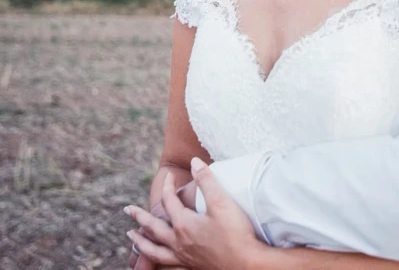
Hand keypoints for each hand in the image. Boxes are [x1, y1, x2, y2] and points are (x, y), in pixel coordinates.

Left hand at [126, 158, 259, 269]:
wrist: (246, 263)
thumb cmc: (235, 233)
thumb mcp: (221, 202)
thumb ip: (207, 181)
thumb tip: (194, 162)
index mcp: (184, 225)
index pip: (169, 201)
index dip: (169, 186)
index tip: (170, 175)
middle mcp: (179, 242)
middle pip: (153, 228)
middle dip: (140, 217)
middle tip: (128, 210)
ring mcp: (183, 257)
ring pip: (154, 250)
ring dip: (141, 242)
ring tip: (132, 237)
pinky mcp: (191, 266)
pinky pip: (166, 264)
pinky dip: (156, 260)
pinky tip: (157, 259)